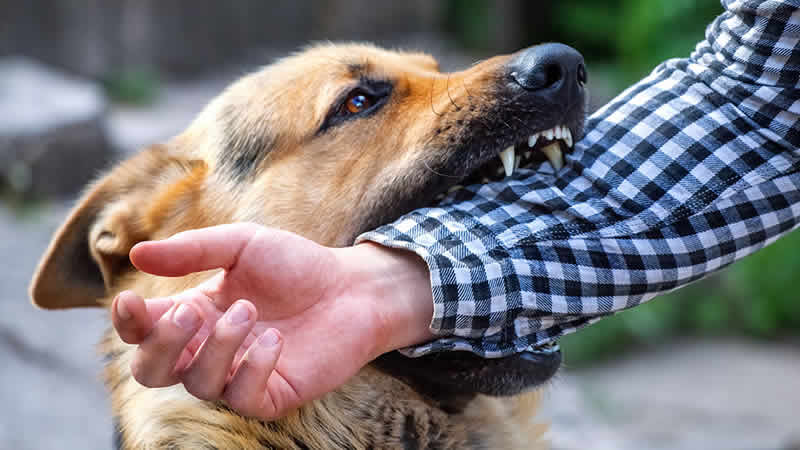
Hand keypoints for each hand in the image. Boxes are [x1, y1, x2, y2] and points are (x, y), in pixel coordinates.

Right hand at [111, 223, 433, 419]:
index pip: (141, 330)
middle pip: (152, 370)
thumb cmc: (297, 265)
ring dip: (217, 346)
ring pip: (197, 384)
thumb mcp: (244, 243)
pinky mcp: (270, 395)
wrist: (353, 287)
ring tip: (251, 310)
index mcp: (195, 313)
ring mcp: (238, 375)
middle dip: (162, 343)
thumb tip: (137, 253)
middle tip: (191, 311)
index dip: (126, 322)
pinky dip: (251, 369)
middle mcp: (209, 349)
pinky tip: (275, 341)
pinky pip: (241, 400)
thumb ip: (193, 249)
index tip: (129, 300)